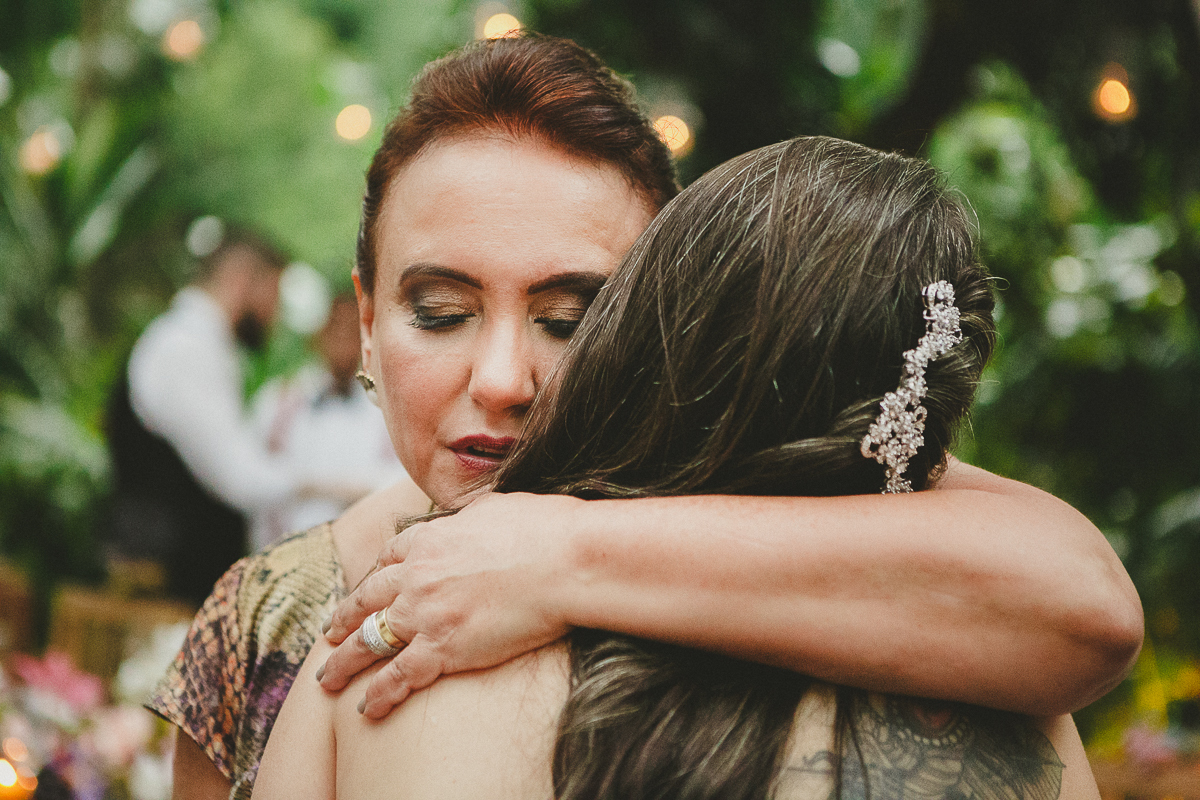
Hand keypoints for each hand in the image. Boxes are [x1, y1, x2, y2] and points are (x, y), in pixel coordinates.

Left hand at [317, 491, 578, 717]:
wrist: (564, 560)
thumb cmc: (544, 528)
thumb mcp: (495, 506)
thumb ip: (472, 515)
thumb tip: (474, 515)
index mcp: (429, 538)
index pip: (388, 558)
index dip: (374, 576)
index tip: (367, 587)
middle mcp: (416, 575)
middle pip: (366, 600)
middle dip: (343, 620)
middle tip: (329, 634)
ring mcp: (425, 613)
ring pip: (369, 641)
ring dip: (343, 663)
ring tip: (326, 680)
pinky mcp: (443, 648)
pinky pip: (398, 676)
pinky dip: (379, 695)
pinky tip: (366, 708)